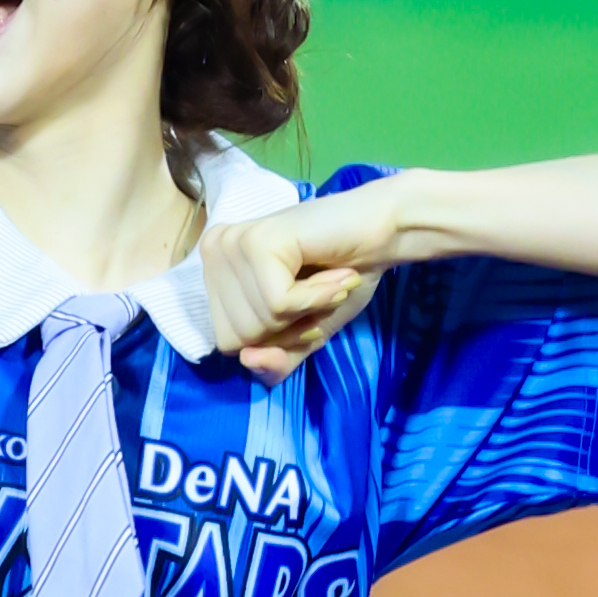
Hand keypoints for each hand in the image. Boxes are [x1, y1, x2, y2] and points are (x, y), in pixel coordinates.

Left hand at [201, 178, 400, 384]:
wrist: (384, 233)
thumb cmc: (341, 279)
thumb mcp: (302, 336)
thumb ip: (274, 363)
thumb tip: (248, 360)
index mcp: (214, 273)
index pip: (229, 344)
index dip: (274, 338)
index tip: (302, 306)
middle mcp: (213, 252)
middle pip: (238, 338)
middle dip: (287, 327)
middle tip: (313, 291)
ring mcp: (230, 244)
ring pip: (256, 324)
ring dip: (305, 311)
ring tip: (324, 278)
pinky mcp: (256, 241)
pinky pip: (278, 304)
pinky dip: (315, 297)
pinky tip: (332, 272)